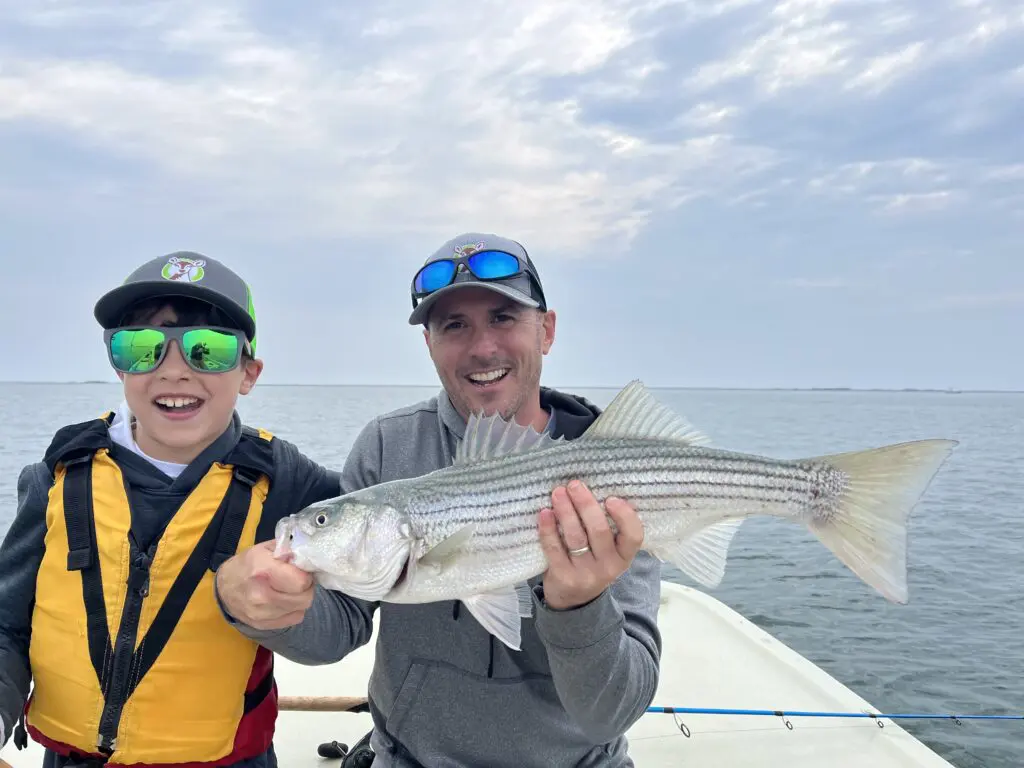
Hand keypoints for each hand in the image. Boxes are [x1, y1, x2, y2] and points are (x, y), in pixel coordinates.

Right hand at [215, 540, 314, 629]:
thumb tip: (308, 557)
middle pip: (304, 598)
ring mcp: (261, 613)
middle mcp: (261, 594)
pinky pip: (294, 619)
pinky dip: (294, 610)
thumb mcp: (265, 549)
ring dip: (300, 598)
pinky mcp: (262, 625)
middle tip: (299, 580)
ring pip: (301, 609)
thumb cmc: (247, 565)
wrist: (224, 588)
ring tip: (289, 589)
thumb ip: (288, 551)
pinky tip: (284, 600)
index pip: (301, 581)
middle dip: (307, 588)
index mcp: (263, 570)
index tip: (301, 571)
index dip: (307, 575)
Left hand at [537, 480, 643, 610]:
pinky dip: (548, 529)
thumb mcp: (609, 552)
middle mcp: (608, 567)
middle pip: (599, 531)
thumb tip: (597, 490)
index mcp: (624, 556)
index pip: (634, 536)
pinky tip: (545, 513)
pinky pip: (554, 548)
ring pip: (576, 537)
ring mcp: (585, 573)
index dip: (625, 516)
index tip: (611, 498)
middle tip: (574, 485)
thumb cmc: (592, 562)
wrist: (573, 600)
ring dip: (566, 511)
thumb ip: (609, 528)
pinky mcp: (563, 576)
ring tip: (558, 493)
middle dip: (586, 505)